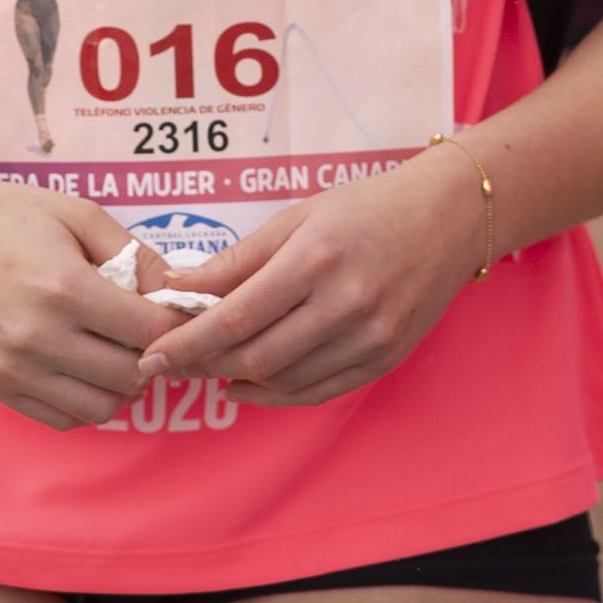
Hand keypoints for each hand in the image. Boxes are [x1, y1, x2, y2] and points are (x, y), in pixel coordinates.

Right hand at [0, 174, 167, 429]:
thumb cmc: (10, 218)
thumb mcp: (80, 216)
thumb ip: (136, 255)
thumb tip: (177, 293)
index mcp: (65, 289)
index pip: (151, 331)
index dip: (175, 323)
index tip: (175, 312)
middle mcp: (37, 338)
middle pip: (130, 375)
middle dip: (152, 356)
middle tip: (148, 333)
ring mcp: (12, 369)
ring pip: (100, 407)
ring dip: (122, 386)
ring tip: (118, 353)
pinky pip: (61, 419)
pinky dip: (85, 402)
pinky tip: (86, 370)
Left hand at [137, 151, 491, 405]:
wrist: (450, 216)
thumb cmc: (368, 207)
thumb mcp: (299, 217)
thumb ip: (238, 259)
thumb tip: (178, 290)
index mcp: (317, 258)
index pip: (235, 317)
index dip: (186, 343)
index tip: (151, 355)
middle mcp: (347, 302)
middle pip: (256, 356)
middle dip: (202, 366)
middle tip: (170, 365)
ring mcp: (372, 335)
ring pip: (285, 380)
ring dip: (237, 382)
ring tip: (207, 369)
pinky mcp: (387, 357)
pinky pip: (320, 391)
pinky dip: (278, 395)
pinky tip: (249, 385)